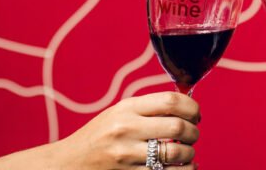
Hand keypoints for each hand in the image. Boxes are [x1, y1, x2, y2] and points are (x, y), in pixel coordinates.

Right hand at [55, 91, 200, 168]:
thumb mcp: (120, 113)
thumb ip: (149, 108)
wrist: (69, 163)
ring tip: (188, 153)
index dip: (192, 107)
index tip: (196, 115)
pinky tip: (186, 167)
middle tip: (193, 135)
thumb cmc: (101, 135)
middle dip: (194, 132)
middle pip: (178, 127)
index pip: (171, 101)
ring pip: (176, 154)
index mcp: (127, 108)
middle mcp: (126, 129)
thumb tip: (188, 106)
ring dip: (190, 153)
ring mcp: (127, 155)